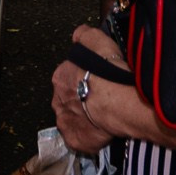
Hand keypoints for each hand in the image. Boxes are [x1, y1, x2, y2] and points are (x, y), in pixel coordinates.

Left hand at [50, 26, 145, 151]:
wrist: (117, 101)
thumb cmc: (107, 71)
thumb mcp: (96, 40)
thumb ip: (84, 35)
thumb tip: (79, 34)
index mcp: (61, 76)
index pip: (69, 77)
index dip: (83, 79)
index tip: (96, 81)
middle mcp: (58, 99)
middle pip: (69, 99)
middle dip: (82, 99)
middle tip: (101, 99)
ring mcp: (65, 122)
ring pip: (74, 119)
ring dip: (85, 118)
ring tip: (104, 117)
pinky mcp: (76, 140)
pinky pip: (81, 139)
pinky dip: (90, 137)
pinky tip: (103, 132)